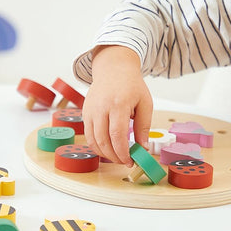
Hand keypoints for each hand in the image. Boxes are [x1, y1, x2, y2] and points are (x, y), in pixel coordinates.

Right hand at [82, 46, 152, 166]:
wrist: (114, 69)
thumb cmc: (132, 85)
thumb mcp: (145, 103)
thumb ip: (144, 126)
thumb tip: (143, 147)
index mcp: (118, 104)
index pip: (117, 134)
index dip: (122, 151)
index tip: (130, 161)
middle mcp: (101, 107)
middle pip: (103, 140)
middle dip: (114, 156)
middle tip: (125, 162)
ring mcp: (90, 110)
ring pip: (93, 140)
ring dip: (105, 154)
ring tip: (118, 157)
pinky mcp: (85, 113)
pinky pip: (88, 135)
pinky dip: (97, 146)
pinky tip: (109, 149)